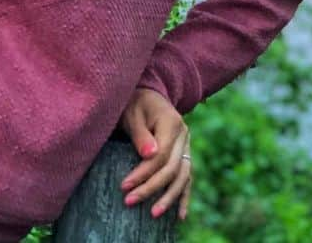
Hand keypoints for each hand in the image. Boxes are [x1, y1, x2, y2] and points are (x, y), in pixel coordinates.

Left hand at [117, 87, 192, 220]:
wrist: (149, 96)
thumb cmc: (136, 105)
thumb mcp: (133, 114)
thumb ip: (141, 135)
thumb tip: (149, 154)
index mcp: (173, 123)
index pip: (160, 155)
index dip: (143, 173)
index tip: (124, 186)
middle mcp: (184, 135)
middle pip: (171, 168)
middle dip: (151, 187)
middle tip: (129, 201)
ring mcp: (187, 145)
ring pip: (182, 175)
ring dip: (169, 197)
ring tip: (153, 214)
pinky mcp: (184, 154)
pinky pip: (187, 177)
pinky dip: (184, 196)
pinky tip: (180, 216)